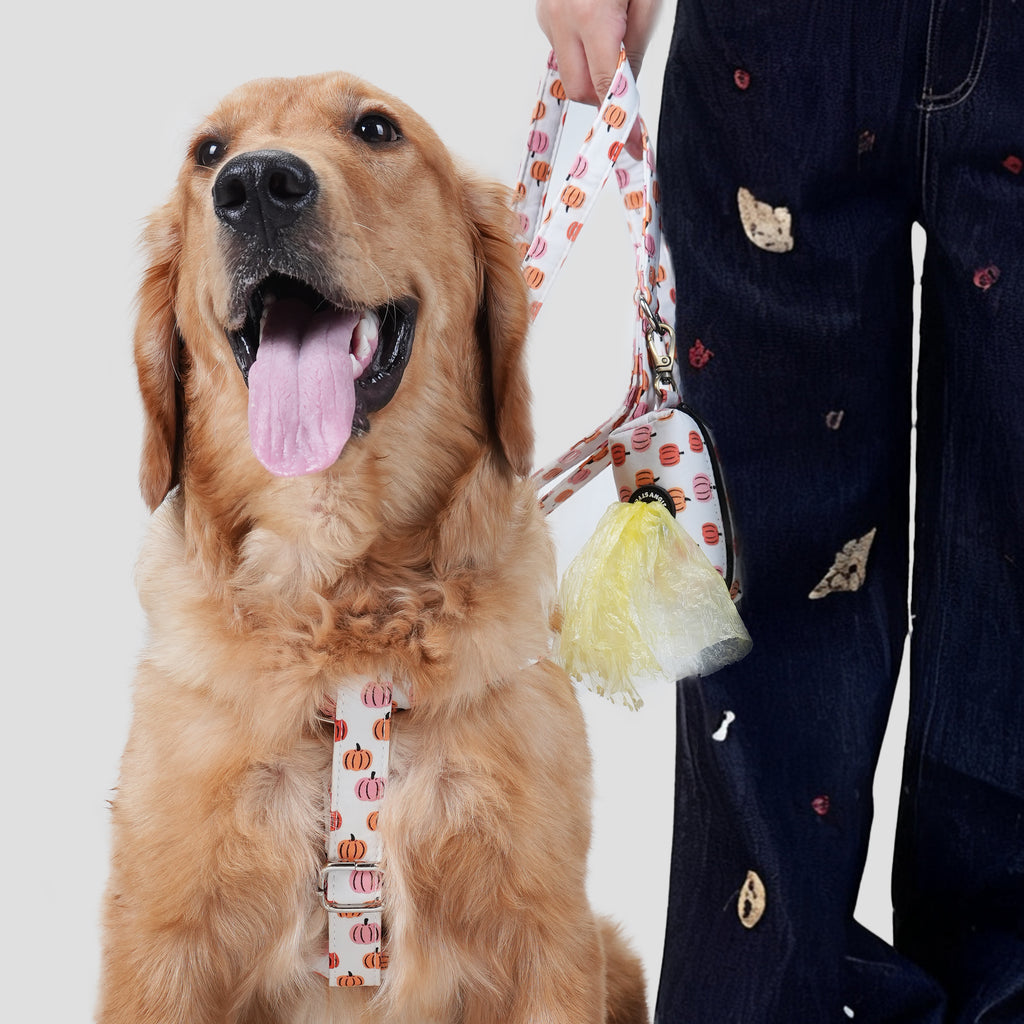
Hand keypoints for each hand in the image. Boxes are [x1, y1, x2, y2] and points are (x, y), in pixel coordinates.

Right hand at [536, 0, 661, 103]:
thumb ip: (636, 46)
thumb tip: (627, 87)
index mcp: (591, 14)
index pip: (604, 84)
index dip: (620, 114)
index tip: (633, 137)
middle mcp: (562, 18)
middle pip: (578, 89)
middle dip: (601, 96)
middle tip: (623, 88)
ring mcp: (548, 15)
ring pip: (567, 71)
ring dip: (589, 71)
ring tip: (610, 41)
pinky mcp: (543, 12)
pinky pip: (561, 49)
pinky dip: (579, 50)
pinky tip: (594, 25)